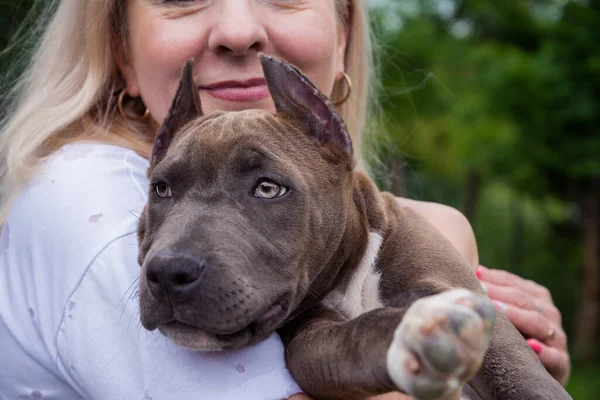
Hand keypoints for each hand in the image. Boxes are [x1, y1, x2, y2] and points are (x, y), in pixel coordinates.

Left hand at [476, 265, 570, 385]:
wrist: (532, 371)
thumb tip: (475, 271)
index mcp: (536, 297)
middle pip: (525, 301)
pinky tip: (531, 346)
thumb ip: (494, 293)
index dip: (495, 279)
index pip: (514, 284)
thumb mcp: (506, 314)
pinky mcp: (561, 363)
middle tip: (481, 291)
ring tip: (498, 310)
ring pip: (540, 323)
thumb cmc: (513, 336)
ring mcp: (557, 338)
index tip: (475, 275)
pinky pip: (555, 356)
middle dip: (502, 295)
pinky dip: (544, 352)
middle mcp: (549, 314)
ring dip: (518, 316)